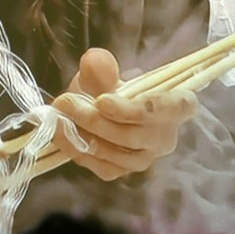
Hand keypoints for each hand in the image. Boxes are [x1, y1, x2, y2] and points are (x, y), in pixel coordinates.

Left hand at [50, 49, 196, 180]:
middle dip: (95, 120)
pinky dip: (79, 152)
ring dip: (83, 136)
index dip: (140, 107)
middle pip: (134, 135)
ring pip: (117, 153)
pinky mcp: (122, 171)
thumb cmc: (109, 89)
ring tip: (58, 117)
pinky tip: (61, 136)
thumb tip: (93, 61)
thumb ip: (101, 68)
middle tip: (65, 102)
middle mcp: (165, 137)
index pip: (175, 108)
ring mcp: (145, 158)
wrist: (96, 110)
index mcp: (176, 106)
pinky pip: (103, 167)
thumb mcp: (105, 73)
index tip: (102, 100)